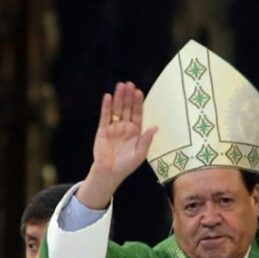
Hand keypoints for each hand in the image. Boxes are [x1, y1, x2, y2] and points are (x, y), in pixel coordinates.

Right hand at [76, 81, 157, 208]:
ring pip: (116, 109)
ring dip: (118, 98)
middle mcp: (125, 127)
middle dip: (128, 96)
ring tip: (120, 86)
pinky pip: (105, 116)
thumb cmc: (126, 165)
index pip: (137, 114)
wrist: (109, 173)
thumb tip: (155, 127)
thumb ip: (146, 140)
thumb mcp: (140, 154)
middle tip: (129, 84)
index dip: (138, 103)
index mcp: (135, 132)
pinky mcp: (103, 130)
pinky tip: (108, 97)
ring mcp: (113, 128)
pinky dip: (106, 107)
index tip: (139, 92)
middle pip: (127, 108)